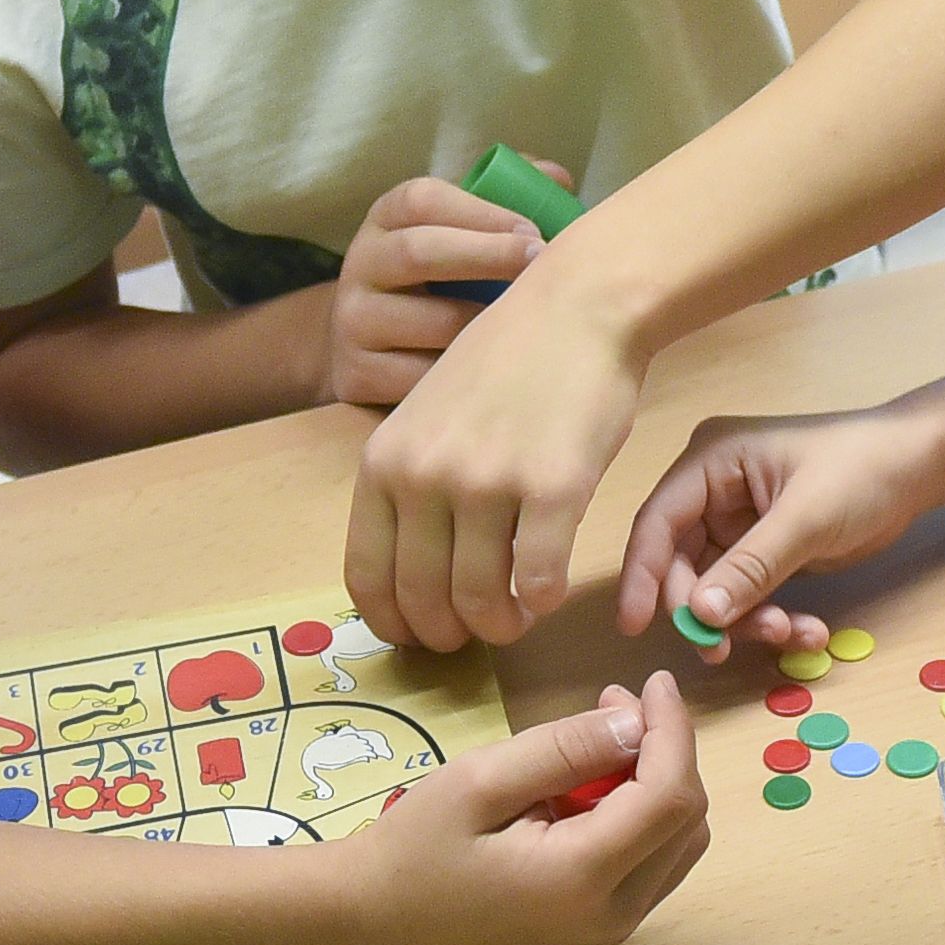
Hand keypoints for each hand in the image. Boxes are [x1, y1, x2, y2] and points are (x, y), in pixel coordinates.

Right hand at [321, 175, 543, 410]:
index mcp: (385, 219)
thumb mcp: (454, 232)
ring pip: (429, 322)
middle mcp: (362, 264)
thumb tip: (557, 179)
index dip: (480, 212)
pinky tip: (499, 369)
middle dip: (486, 255)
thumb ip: (501, 200)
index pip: (422, 200)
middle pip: (417, 251)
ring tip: (530, 321)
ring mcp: (355, 321)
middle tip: (540, 262)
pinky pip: (423, 378)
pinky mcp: (358, 374)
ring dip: (486, 323)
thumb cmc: (433, 279)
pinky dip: (466, 375)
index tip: (532, 230)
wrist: (364, 347)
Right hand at [340, 679, 711, 944]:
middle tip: (615, 702)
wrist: (376, 920)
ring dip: (658, 781)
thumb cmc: (417, 847)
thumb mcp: (480, 780)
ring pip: (679, 841)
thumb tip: (636, 722)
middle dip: (667, 752)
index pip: (670, 796)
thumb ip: (564, 750)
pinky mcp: (601, 923)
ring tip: (602, 736)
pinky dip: (642, 812)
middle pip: (687, 820)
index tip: (654, 681)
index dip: (674, 731)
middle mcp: (615, 912)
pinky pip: (653, 860)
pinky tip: (594, 783)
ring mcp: (612, 925)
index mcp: (585, 877)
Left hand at [351, 275, 644, 650]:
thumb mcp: (427, 419)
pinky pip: (539, 580)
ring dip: (502, 624)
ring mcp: (486, 482)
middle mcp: (424, 476)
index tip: (422, 634)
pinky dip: (544, 599)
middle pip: (423, 600)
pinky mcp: (551, 487)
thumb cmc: (507, 364)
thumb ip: (411, 487)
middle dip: (452, 634)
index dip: (395, 623)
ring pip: (481, 601)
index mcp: (383, 463)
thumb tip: (416, 574)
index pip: (367, 578)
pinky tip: (550, 587)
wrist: (577, 310)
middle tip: (479, 630)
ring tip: (518, 613)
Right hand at [615, 390, 944, 653]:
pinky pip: (751, 594)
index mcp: (710, 460)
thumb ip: (750, 566)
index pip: (658, 521)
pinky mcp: (765, 550)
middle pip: (682, 563)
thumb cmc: (861, 470)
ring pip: (717, 588)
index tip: (635, 626)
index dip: (642, 575)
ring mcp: (738, 522)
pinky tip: (810, 632)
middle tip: (726, 649)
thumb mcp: (805, 518)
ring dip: (747, 620)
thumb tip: (698, 613)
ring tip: (790, 635)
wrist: (921, 466)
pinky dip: (772, 617)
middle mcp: (714, 490)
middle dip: (708, 609)